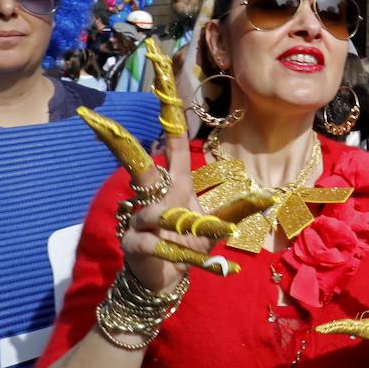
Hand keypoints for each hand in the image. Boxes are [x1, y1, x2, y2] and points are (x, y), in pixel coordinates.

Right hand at [78, 42, 234, 292]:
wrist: (164, 281)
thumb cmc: (187, 244)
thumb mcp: (215, 226)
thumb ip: (237, 210)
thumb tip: (269, 196)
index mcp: (174, 185)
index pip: (172, 147)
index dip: (169, 119)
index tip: (164, 86)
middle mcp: (153, 196)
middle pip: (137, 163)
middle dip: (119, 142)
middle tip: (100, 119)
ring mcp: (140, 219)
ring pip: (155, 210)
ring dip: (178, 224)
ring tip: (202, 236)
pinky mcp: (134, 245)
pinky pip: (154, 244)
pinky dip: (176, 252)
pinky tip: (185, 259)